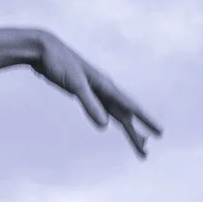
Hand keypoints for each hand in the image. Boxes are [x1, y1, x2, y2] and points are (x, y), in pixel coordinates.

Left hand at [30, 32, 160, 157]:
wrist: (43, 49)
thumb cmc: (58, 63)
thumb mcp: (74, 84)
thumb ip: (90, 104)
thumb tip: (104, 126)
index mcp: (105, 85)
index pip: (130, 106)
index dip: (145, 120)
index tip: (159, 132)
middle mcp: (104, 88)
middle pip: (125, 115)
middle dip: (136, 133)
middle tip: (145, 153)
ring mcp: (94, 90)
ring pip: (115, 112)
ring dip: (125, 128)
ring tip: (136, 144)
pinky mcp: (83, 91)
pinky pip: (101, 108)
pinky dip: (108, 117)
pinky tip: (108, 123)